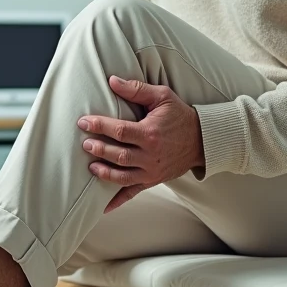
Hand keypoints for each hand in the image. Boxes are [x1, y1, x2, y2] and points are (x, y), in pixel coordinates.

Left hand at [78, 76, 204, 212]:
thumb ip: (136, 89)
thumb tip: (112, 80)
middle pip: (119, 155)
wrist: (202, 140)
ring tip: (91, 166)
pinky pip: (133, 192)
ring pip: (123, 176)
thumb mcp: (162, 96)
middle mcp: (151, 155)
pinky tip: (103, 206)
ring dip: (104, 172)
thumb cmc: (181, 116)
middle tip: (85, 144)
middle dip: (99, 149)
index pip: (119, 131)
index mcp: (151, 133)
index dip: (99, 126)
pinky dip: (117, 201)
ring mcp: (152, 171)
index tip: (83, 122)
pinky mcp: (153, 180)